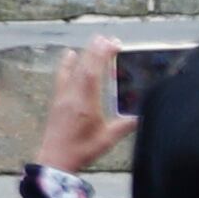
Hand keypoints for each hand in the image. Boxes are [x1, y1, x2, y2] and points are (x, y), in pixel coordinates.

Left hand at [35, 37, 128, 173]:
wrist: (54, 159)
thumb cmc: (82, 151)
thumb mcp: (108, 139)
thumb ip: (125, 125)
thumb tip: (143, 114)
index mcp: (85, 103)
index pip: (94, 73)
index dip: (102, 56)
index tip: (113, 44)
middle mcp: (72, 96)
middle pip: (84, 67)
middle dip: (96, 50)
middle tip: (108, 38)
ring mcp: (62, 97)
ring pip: (74, 70)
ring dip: (85, 54)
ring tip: (95, 40)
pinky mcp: (57, 100)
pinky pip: (62, 77)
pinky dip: (66, 64)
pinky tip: (69, 54)